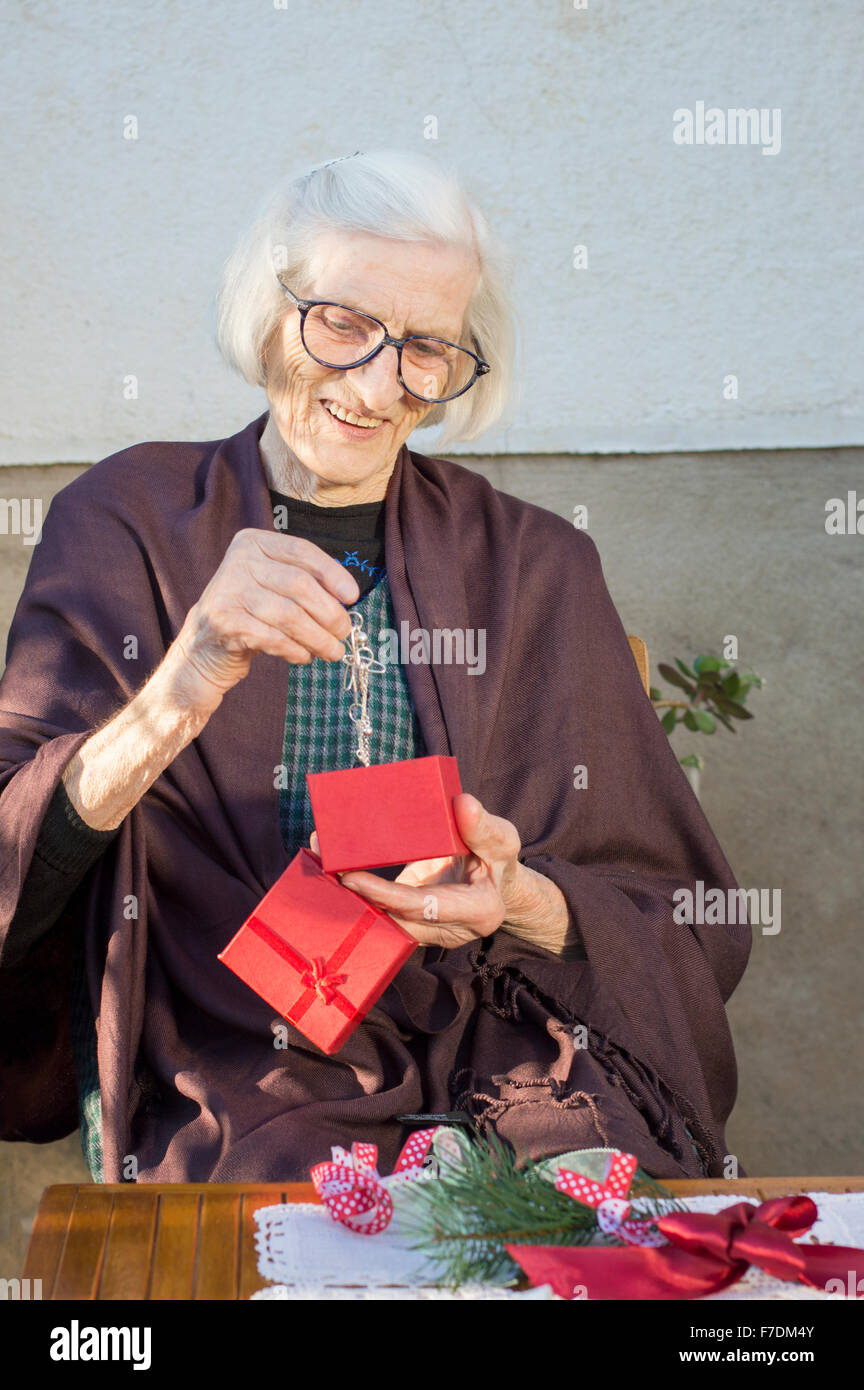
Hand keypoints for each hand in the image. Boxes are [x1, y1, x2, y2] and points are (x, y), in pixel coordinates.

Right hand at [168, 529, 359, 713]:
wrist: (205, 646)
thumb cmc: (251, 614)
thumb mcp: (274, 586)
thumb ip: (305, 582)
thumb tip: (347, 598)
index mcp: (253, 542)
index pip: (302, 551)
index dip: (332, 573)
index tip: (353, 596)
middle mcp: (238, 561)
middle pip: (299, 584)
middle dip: (329, 612)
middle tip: (344, 633)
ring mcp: (228, 590)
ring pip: (289, 615)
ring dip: (318, 638)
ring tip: (333, 652)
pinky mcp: (224, 622)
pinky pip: (273, 638)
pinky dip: (296, 650)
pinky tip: (305, 656)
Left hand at [310, 792, 573, 951]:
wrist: (494, 884)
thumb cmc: (498, 860)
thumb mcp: (501, 840)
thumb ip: (483, 827)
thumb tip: (462, 802)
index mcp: (477, 912)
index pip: (422, 907)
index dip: (385, 895)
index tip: (352, 877)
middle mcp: (448, 930)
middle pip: (392, 919)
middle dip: (354, 896)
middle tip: (322, 864)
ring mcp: (426, 932)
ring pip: (380, 920)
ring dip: (347, 895)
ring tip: (318, 859)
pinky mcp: (408, 924)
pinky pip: (378, 912)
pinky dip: (353, 891)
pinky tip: (328, 867)